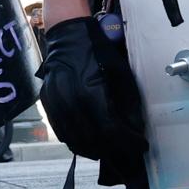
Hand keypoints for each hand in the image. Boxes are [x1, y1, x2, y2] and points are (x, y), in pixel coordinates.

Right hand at [38, 16, 145, 162]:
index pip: (111, 130)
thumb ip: (129, 104)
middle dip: (114, 150)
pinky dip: (77, 142)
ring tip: (110, 149)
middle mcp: (70, 102)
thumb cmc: (97, 53)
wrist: (68, 38)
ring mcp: (55, 105)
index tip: (140, 145)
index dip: (129, 142)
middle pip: (93, 141)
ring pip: (75, 141)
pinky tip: (90, 141)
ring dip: (95, 150)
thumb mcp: (121, 75)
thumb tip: (135, 129)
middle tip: (127, 150)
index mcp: (90, 92)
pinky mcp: (48, 106)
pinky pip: (62, 133)